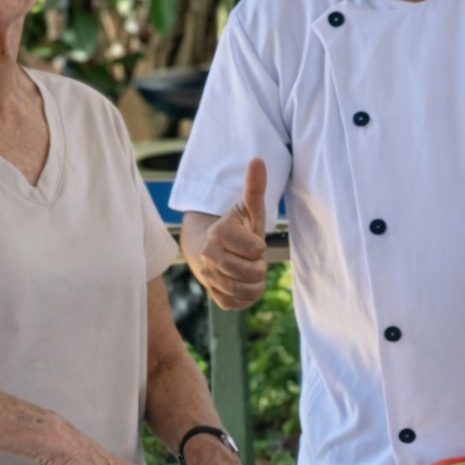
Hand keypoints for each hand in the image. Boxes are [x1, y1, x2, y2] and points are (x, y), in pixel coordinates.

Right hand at [194, 158, 269, 309]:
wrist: (206, 248)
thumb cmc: (234, 227)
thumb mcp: (247, 207)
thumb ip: (254, 187)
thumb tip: (258, 160)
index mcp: (218, 233)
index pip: (256, 249)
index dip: (258, 246)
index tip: (249, 240)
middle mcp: (208, 256)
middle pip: (252, 272)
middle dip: (257, 265)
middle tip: (249, 257)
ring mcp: (209, 278)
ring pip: (246, 290)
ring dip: (254, 281)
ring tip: (247, 268)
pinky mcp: (213, 295)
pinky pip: (239, 303)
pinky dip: (247, 296)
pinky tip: (242, 283)